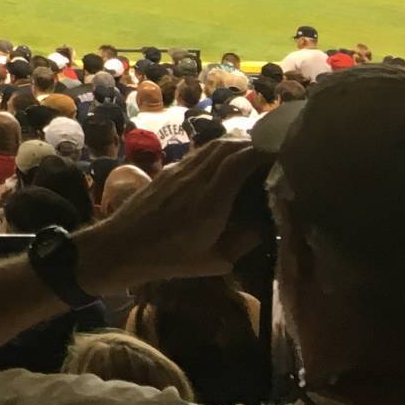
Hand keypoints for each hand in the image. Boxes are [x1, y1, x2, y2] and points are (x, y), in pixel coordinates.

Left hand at [74, 138, 272, 290]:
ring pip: (210, 147)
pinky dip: (216, 153)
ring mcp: (177, 171)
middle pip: (226, 146)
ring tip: (253, 154)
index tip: (282, 153)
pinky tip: (224, 164)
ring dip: (234, 145)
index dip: (262, 151)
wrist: (121, 246)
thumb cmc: (169, 258)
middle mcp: (194, 178)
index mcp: (210, 200)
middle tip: (273, 151)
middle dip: (252, 144)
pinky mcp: (166, 172)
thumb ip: (244, 241)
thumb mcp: (216, 260)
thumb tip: (266, 225)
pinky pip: (196, 155)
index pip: (239, 160)